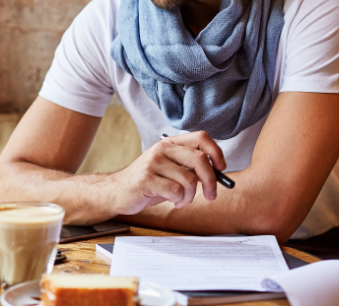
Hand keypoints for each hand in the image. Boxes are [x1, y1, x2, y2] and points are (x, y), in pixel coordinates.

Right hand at [108, 131, 226, 215]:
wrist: (116, 192)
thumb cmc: (148, 183)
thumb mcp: (169, 169)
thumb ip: (189, 166)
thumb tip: (218, 173)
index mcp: (170, 143)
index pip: (201, 137)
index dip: (217, 152)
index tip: (222, 168)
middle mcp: (162, 149)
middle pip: (201, 159)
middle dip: (211, 181)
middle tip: (211, 195)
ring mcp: (153, 162)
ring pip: (190, 179)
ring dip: (190, 196)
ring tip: (181, 200)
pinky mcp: (146, 179)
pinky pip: (176, 191)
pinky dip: (179, 201)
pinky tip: (171, 201)